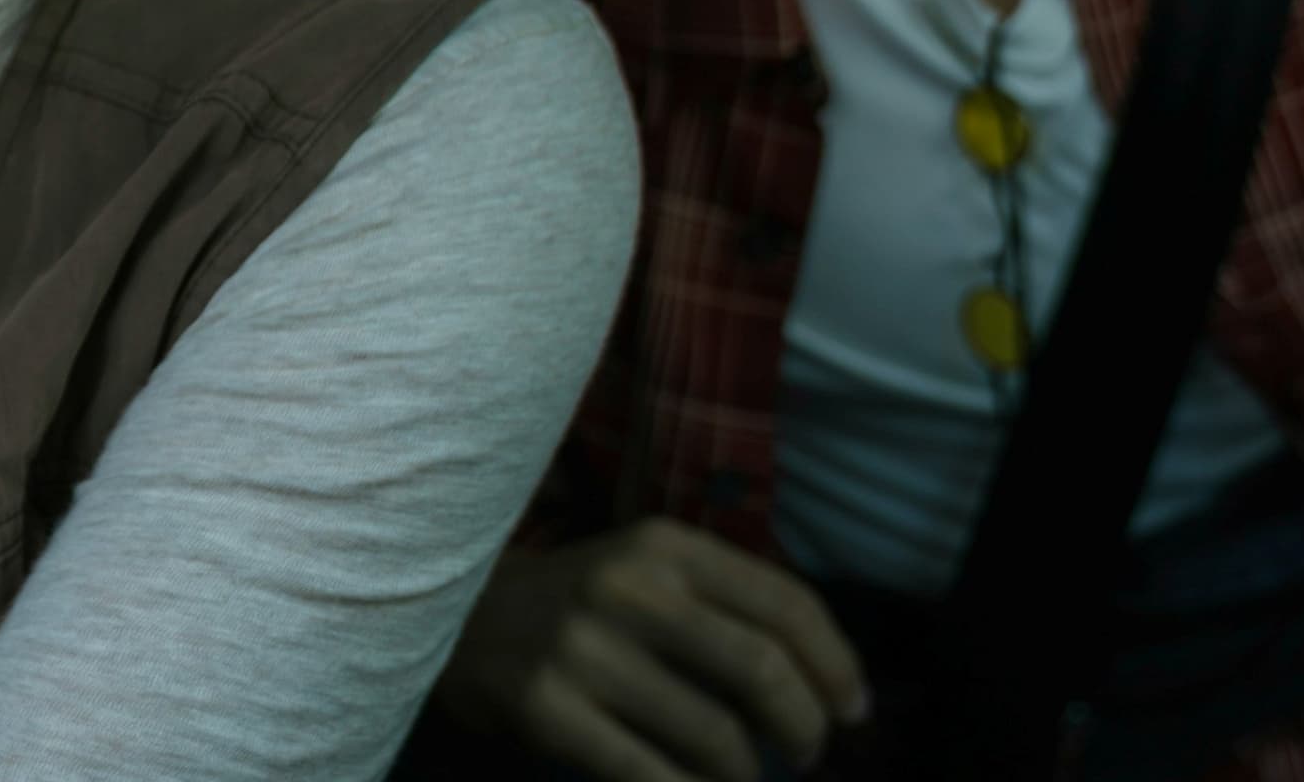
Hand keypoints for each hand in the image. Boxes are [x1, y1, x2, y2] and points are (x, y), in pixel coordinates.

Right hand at [439, 518, 870, 781]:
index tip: (854, 711)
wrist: (450, 613)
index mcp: (663, 545)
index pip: (785, 603)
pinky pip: (649, 775)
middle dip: (804, 727)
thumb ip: (722, 608)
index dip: (837, 666)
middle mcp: (628, 587)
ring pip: (714, 734)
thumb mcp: (645, 572)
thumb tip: (825, 687)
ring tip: (740, 776)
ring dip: (747, 774)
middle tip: (805, 753)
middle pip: (761, 668)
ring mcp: (583, 649)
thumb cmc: (576, 604)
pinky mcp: (546, 707)